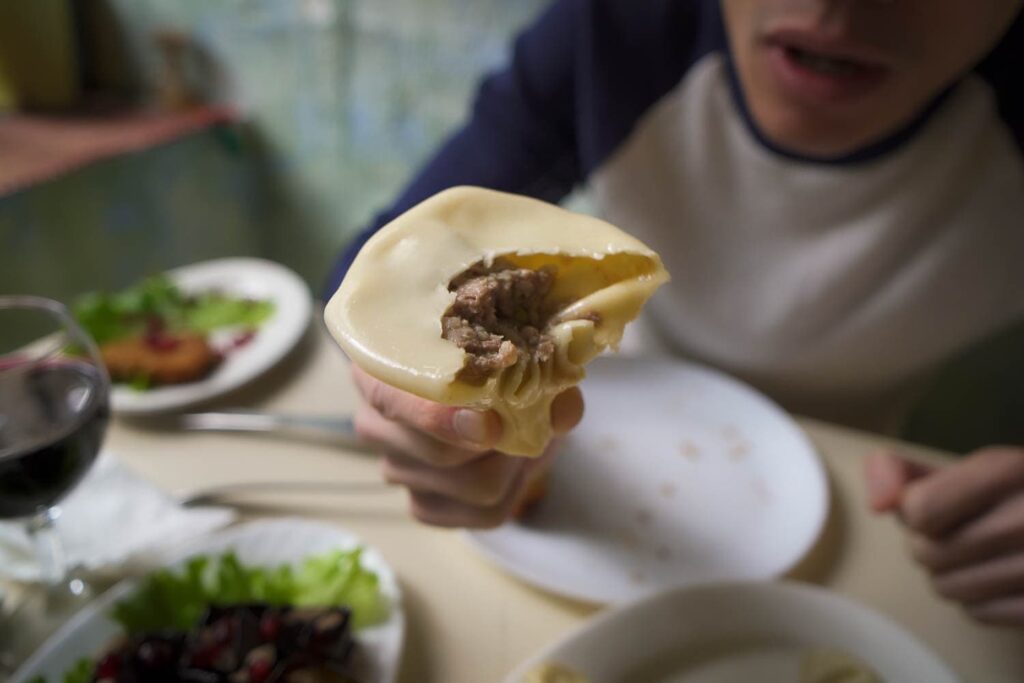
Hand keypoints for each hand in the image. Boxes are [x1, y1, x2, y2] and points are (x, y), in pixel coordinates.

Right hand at [350, 365, 583, 527]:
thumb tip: (561, 411)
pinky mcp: (424, 505)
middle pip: (441, 455)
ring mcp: (396, 469)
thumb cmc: (482, 356)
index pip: (395, 402)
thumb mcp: (507, 348)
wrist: (478, 385)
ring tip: (524, 435)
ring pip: (473, 487)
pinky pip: (485, 514)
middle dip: (501, 440)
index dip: (440, 418)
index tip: (489, 423)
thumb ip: (538, 372)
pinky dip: (515, 488)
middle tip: (531, 418)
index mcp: (379, 369)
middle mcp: (374, 423)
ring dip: (515, 462)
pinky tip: (513, 461)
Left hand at [865, 447, 1023, 626]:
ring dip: (950, 574)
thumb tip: (877, 503)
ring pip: (944, 587)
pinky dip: (979, 599)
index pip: (919, 509)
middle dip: (930, 544)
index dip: (914, 511)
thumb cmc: (1009, 499)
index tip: (938, 506)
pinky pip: (976, 613)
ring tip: (980, 554)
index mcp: (1008, 471)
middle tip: (961, 532)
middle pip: (925, 552)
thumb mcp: (968, 470)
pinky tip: (1001, 577)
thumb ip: (906, 473)